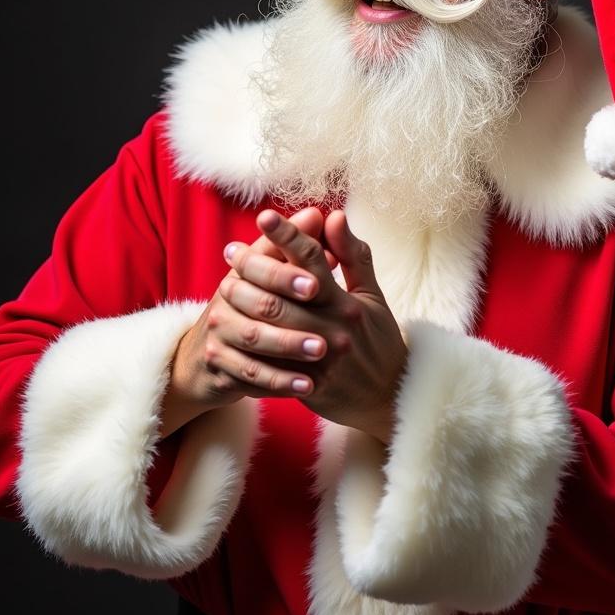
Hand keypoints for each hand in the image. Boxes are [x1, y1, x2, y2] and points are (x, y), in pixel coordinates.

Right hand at [162, 208, 335, 436]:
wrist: (204, 360)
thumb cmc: (252, 309)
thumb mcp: (272, 276)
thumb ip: (300, 247)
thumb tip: (322, 214)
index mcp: (243, 270)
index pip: (263, 261)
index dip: (290, 270)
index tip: (319, 278)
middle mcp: (226, 297)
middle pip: (261, 301)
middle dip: (296, 311)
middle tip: (329, 321)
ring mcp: (219, 332)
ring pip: (255, 339)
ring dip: (289, 346)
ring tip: (321, 353)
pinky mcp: (218, 364)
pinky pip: (249, 375)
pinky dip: (278, 381)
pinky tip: (306, 387)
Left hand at [221, 207, 407, 443]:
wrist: (389, 398)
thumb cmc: (378, 341)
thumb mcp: (372, 296)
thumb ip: (353, 256)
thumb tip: (335, 216)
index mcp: (347, 302)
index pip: (313, 260)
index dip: (288, 235)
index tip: (264, 216)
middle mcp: (332, 328)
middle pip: (282, 290)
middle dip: (252, 266)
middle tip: (231, 250)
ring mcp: (318, 359)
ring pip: (269, 325)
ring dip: (242, 302)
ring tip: (225, 284)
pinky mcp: (307, 385)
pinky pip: (269, 362)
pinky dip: (247, 344)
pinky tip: (228, 328)